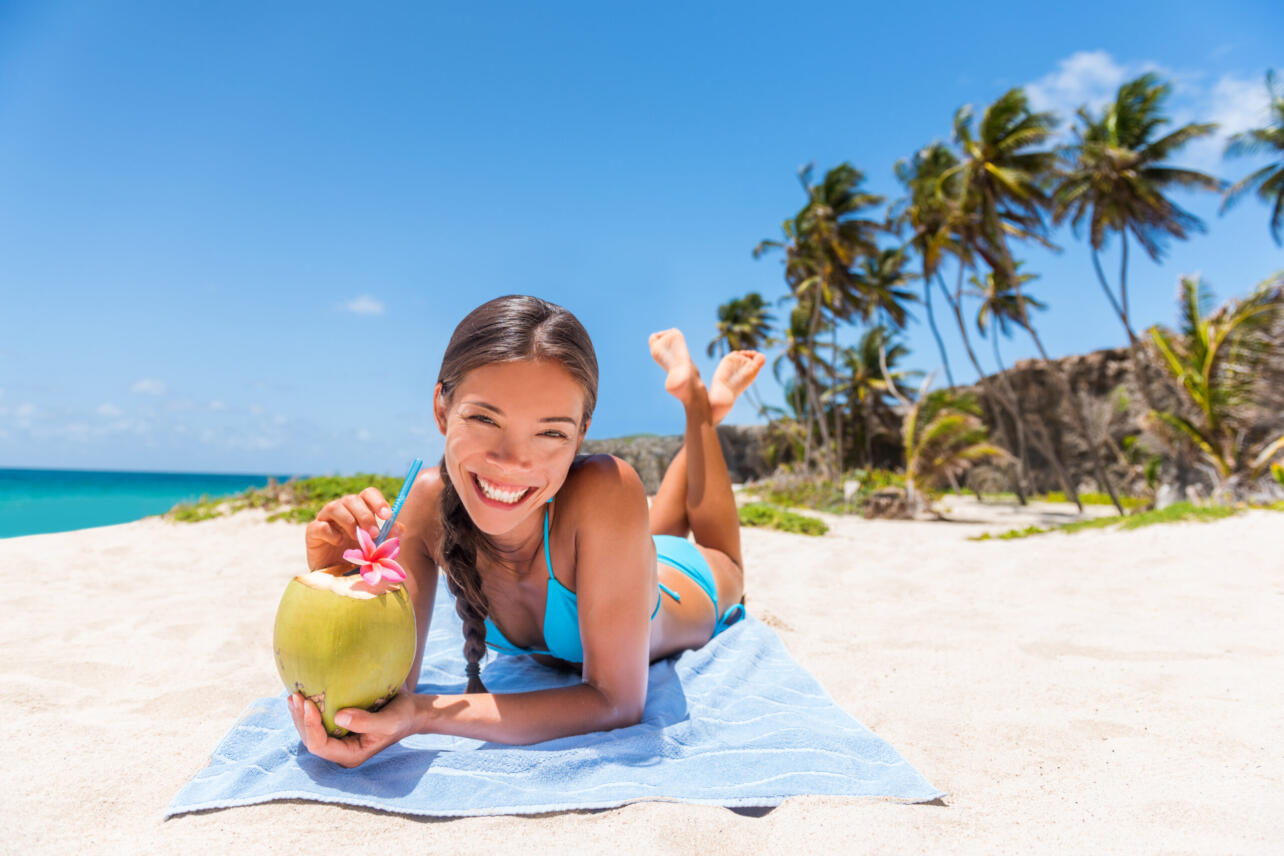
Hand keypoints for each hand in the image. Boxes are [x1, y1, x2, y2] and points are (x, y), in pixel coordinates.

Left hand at [287, 690, 420, 767]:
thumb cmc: (403, 716)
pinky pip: (318, 721)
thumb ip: (366, 722)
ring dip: (300, 714)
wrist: (412, 712)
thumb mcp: (390, 720)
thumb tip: (339, 717)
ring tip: (293, 695)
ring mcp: (339, 739)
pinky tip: (303, 695)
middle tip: (295, 696)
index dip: (310, 726)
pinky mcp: (339, 727)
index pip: (320, 746)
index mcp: (350, 755)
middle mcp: (341, 750)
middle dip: (300, 719)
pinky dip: (309, 709)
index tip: (309, 703)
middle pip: (310, 739)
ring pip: (311, 731)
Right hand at [305, 486, 405, 570]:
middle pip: (351, 499)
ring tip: (356, 538)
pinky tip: (338, 543)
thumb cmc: (359, 557)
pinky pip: (319, 525)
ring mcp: (326, 519)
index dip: (378, 501)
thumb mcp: (378, 548)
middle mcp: (342, 510)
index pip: (368, 494)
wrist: (337, 577)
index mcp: (360, 509)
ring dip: (349, 522)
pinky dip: (331, 533)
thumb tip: (400, 529)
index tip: (387, 516)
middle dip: (365, 515)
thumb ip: (389, 537)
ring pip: (334, 507)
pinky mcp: (313, 532)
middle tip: (374, 534)